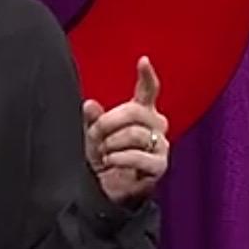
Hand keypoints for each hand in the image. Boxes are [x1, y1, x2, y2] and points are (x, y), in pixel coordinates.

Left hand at [83, 56, 169, 205]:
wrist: (106, 187)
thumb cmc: (102, 156)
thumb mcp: (92, 134)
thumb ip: (92, 119)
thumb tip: (89, 104)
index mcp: (141, 113)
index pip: (149, 90)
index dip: (147, 75)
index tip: (142, 60)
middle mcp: (156, 125)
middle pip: (135, 111)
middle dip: (108, 122)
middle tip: (95, 135)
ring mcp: (160, 145)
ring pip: (134, 134)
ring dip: (111, 143)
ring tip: (103, 153)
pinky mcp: (159, 165)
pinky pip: (140, 157)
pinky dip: (120, 158)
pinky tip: (111, 161)